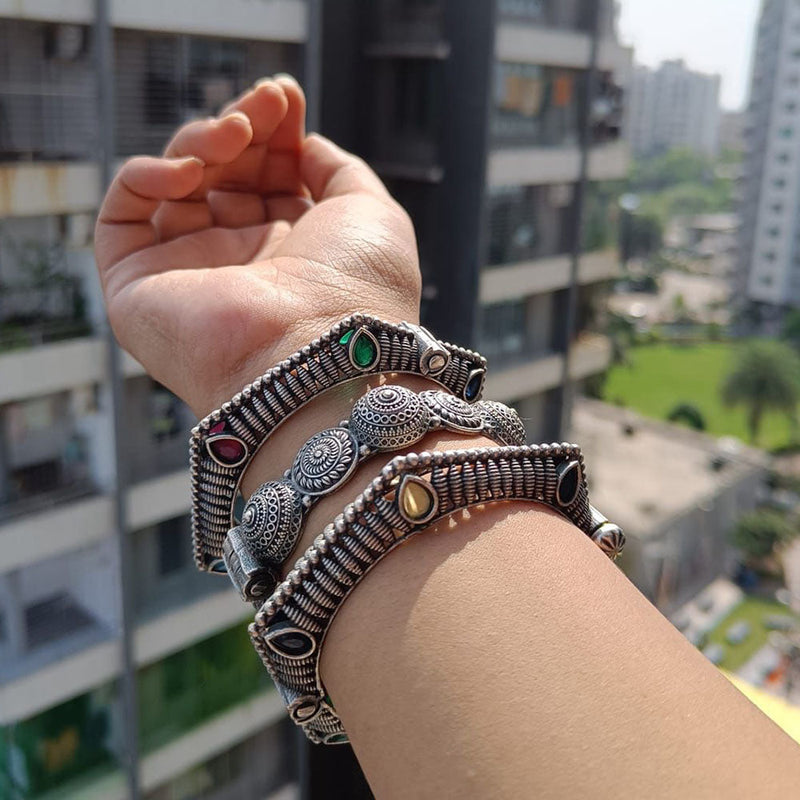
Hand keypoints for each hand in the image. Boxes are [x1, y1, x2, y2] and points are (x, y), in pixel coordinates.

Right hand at [94, 76, 420, 415]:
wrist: (318, 357)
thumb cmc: (357, 290)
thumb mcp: (371, 213)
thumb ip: (337, 170)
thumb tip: (303, 144)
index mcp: (294, 252)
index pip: (268, 178)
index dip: (273, 132)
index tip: (285, 95)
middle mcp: (242, 264)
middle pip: (224, 176)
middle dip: (243, 128)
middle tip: (264, 101)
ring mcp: (190, 274)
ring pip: (175, 187)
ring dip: (202, 143)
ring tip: (236, 131)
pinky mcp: (138, 288)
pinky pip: (123, 216)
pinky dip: (147, 176)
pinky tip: (189, 171)